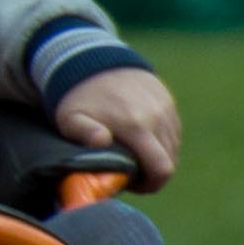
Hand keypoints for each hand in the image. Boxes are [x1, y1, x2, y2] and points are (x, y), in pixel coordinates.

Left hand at [54, 69, 180, 192]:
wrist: (92, 60)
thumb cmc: (78, 97)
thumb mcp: (70, 118)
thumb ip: (84, 133)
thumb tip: (102, 142)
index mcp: (135, 125)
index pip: (162, 168)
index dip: (151, 184)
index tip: (133, 184)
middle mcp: (157, 117)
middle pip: (170, 161)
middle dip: (154, 174)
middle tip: (130, 172)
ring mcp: (165, 108)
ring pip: (173, 146)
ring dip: (158, 156)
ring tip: (134, 155)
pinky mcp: (168, 101)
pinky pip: (173, 130)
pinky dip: (162, 141)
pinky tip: (141, 140)